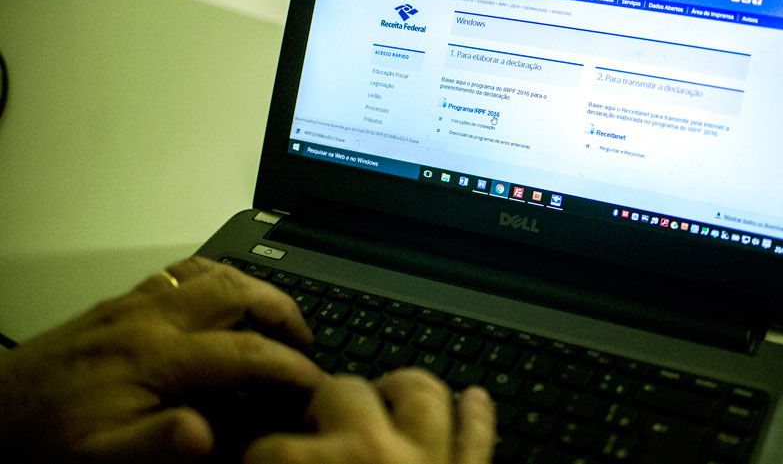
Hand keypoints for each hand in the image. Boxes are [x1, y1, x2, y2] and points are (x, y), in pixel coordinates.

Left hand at [0, 257, 323, 462]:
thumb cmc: (45, 436)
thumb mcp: (99, 458)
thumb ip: (155, 445)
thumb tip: (206, 435)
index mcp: (154, 358)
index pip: (245, 352)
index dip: (290, 367)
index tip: (315, 381)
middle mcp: (150, 320)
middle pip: (238, 292)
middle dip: (285, 311)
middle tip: (307, 339)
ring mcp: (136, 304)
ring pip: (213, 273)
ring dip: (256, 288)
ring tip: (279, 315)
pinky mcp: (123, 302)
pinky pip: (182, 271)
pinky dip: (218, 275)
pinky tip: (225, 294)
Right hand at [244, 368, 495, 463]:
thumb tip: (236, 459)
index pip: (269, 447)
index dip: (260, 457)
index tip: (261, 462)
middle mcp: (374, 454)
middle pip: (344, 393)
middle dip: (325, 404)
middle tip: (318, 426)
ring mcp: (430, 461)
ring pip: (422, 394)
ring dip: (403, 390)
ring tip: (387, 397)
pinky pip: (480, 438)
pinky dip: (478, 416)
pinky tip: (476, 399)